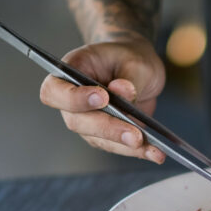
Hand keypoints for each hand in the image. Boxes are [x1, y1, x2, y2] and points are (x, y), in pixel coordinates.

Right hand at [39, 38, 166, 162]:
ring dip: (125, 146)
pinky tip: (155, 152)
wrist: (138, 68)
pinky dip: (136, 151)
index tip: (103, 97)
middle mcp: (72, 100)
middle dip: (108, 129)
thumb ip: (129, 77)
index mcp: (71, 71)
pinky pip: (116, 146)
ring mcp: (86, 120)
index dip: (74, 98)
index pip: (55, 90)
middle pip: (77, 121)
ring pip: (97, 139)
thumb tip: (122, 91)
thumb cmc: (130, 57)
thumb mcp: (136, 61)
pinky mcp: (103, 134)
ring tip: (153, 150)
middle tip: (135, 135)